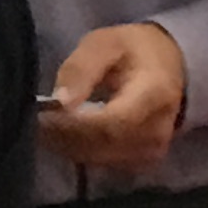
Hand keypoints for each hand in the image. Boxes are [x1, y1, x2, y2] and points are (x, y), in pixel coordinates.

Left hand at [39, 22, 186, 169]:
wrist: (172, 68)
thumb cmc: (133, 51)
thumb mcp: (105, 43)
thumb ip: (82, 69)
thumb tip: (60, 102)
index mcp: (153, 95)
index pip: (110, 124)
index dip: (72, 126)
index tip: (42, 116)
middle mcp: (157, 130)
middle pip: (102, 147)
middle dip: (63, 137)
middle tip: (36, 121)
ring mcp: (152, 151)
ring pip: (99, 159)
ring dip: (68, 145)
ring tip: (46, 125)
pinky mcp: (143, 162)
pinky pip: (104, 163)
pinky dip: (80, 150)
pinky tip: (66, 134)